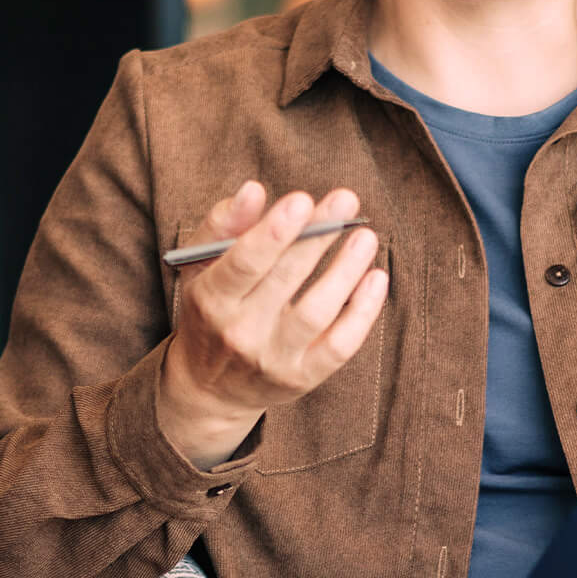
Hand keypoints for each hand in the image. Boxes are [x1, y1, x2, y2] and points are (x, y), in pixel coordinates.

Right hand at [158, 181, 387, 470]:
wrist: (209, 387)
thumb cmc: (210, 310)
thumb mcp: (200, 267)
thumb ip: (223, 225)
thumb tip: (253, 190)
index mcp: (211, 299)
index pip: (243, 264)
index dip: (273, 232)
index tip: (302, 199)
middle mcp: (239, 332)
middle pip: (285, 280)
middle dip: (317, 237)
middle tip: (345, 199)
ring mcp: (273, 359)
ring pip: (316, 313)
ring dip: (345, 271)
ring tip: (364, 237)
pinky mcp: (302, 378)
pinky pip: (339, 346)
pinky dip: (362, 312)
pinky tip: (376, 277)